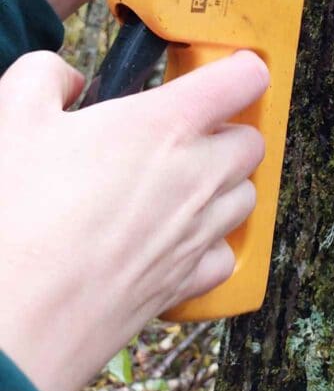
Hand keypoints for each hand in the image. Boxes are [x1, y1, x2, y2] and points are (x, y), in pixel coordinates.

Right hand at [0, 49, 267, 390]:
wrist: (11, 322)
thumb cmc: (14, 215)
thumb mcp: (12, 117)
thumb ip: (45, 77)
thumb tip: (67, 78)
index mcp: (166, 124)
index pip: (243, 79)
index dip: (238, 69)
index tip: (224, 71)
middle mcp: (197, 176)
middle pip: (252, 141)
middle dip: (228, 130)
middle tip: (186, 133)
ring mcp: (196, 233)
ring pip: (246, 197)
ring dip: (225, 184)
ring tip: (181, 185)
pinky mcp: (186, 283)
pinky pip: (224, 256)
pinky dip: (211, 245)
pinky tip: (175, 240)